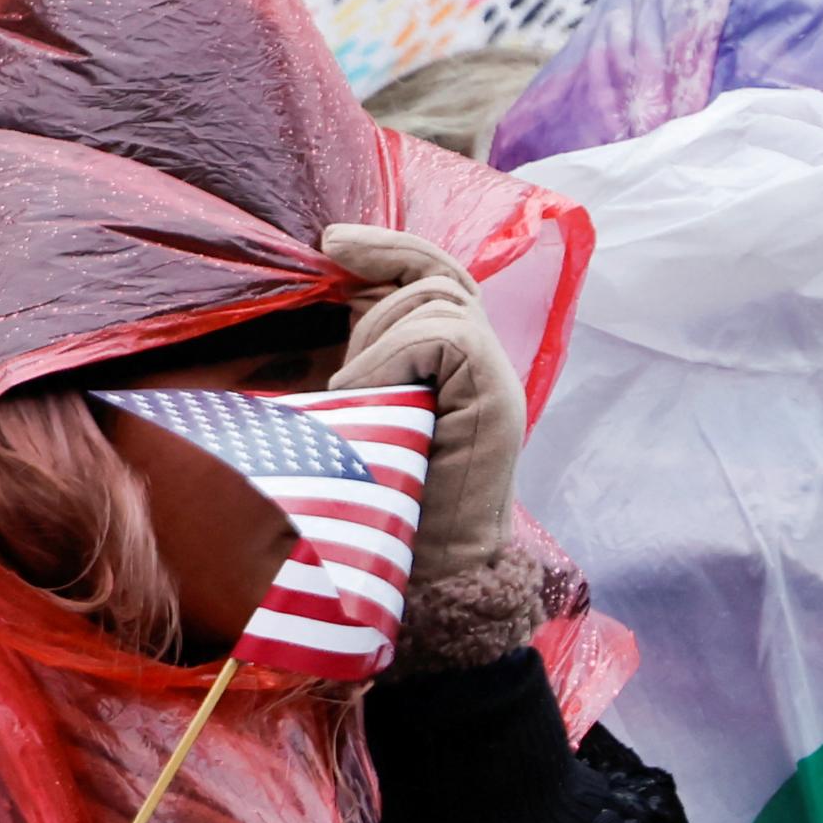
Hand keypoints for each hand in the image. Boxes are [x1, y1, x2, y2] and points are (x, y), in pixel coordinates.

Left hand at [318, 224, 523, 588]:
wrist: (424, 580)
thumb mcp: (353, 416)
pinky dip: (393, 353)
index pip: (434, 281)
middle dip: (383, 256)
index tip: (331, 242)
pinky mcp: (496, 398)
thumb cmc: (378, 511)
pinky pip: (444, 334)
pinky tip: (362, 393)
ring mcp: (494, 381)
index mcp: (450, 368)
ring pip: (438, 300)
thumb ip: (356, 366)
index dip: (388, 250)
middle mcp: (481, 366)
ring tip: (351, 388)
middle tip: (329, 249)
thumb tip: (327, 305)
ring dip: (379, 331)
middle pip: (441, 274)